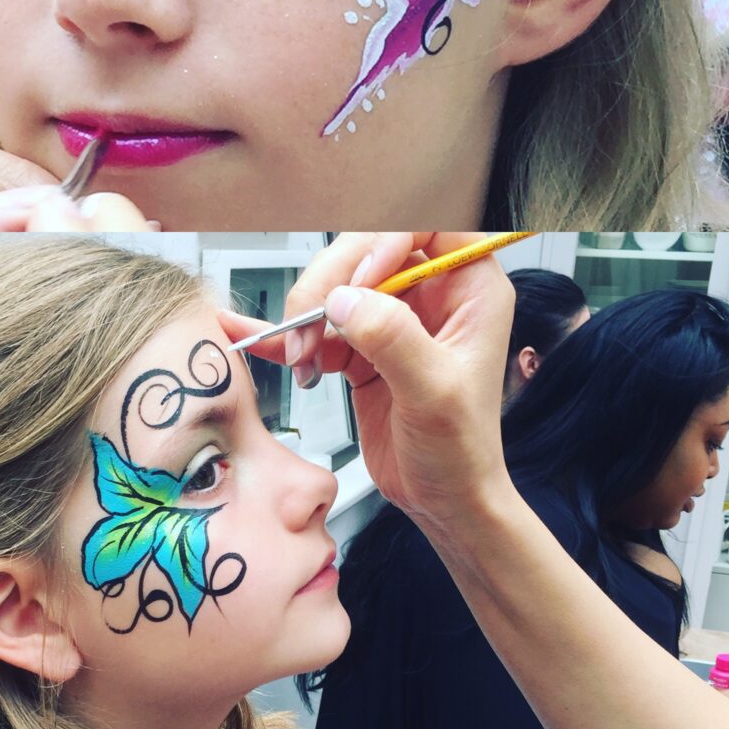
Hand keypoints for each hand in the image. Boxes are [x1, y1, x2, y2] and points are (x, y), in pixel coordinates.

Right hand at [219, 233, 514, 524]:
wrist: (443, 503)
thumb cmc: (462, 452)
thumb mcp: (435, 394)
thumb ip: (392, 340)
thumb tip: (344, 300)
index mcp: (468, 289)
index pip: (426, 226)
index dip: (386, 242)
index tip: (361, 280)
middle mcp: (430, 295)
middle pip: (366, 252)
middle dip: (329, 285)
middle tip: (309, 326)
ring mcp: (392, 318)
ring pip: (336, 285)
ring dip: (305, 316)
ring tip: (300, 358)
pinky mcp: (361, 346)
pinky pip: (318, 325)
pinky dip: (288, 336)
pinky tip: (260, 342)